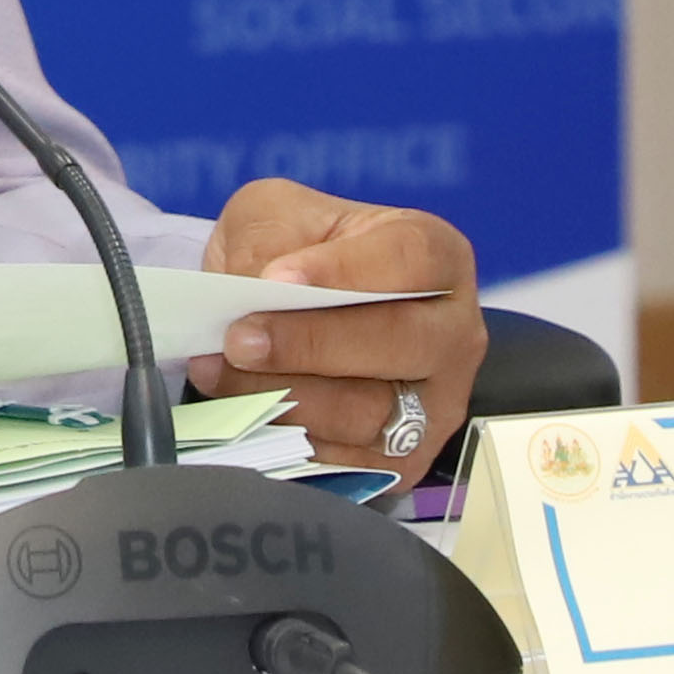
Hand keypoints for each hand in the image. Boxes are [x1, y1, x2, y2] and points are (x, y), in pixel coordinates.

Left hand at [191, 179, 485, 478]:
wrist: (284, 308)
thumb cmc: (294, 252)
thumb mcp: (276, 215)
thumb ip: (267, 238)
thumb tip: (251, 288)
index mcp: (435, 255)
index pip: (410, 258)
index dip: (346, 270)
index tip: (276, 278)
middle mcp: (451, 332)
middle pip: (402, 343)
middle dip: (310, 345)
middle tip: (239, 340)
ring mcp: (436, 401)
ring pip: (371, 412)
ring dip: (288, 396)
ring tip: (222, 373)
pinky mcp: (403, 456)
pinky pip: (350, 459)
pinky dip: (290, 438)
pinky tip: (245, 411)